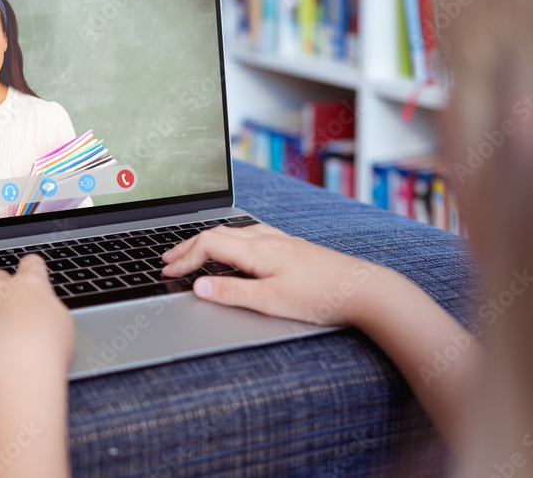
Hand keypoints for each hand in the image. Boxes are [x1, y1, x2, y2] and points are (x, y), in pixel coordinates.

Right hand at [161, 223, 385, 326]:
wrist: (364, 290)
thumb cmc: (321, 297)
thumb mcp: (271, 302)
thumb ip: (231, 293)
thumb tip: (197, 287)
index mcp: (257, 250)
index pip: (208, 245)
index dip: (184, 259)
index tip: (167, 272)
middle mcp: (267, 239)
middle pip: (217, 233)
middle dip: (188, 246)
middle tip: (167, 259)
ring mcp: (281, 240)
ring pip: (234, 231)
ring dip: (208, 241)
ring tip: (193, 252)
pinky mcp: (292, 246)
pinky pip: (251, 233)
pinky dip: (230, 239)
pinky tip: (236, 246)